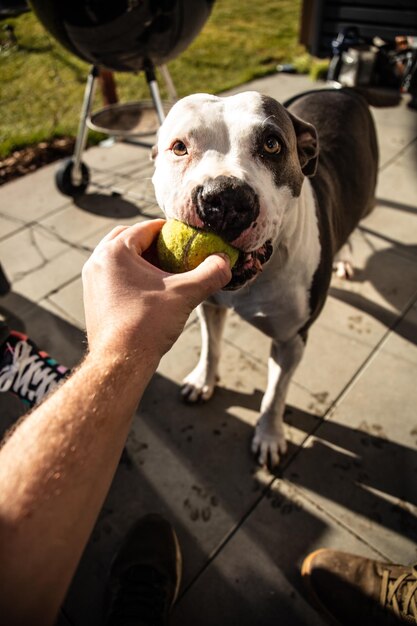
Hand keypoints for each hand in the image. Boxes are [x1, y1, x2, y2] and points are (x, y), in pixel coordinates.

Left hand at [82, 220, 230, 368]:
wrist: (120, 362)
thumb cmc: (148, 325)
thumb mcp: (185, 295)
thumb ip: (209, 274)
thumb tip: (226, 261)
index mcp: (115, 251)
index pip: (146, 228)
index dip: (170, 231)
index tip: (187, 237)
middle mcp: (97, 261)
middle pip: (128, 238)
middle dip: (152, 242)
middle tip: (174, 251)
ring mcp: (91, 280)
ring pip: (118, 257)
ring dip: (140, 258)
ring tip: (163, 270)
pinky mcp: (92, 298)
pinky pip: (112, 275)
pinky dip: (129, 275)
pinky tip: (149, 290)